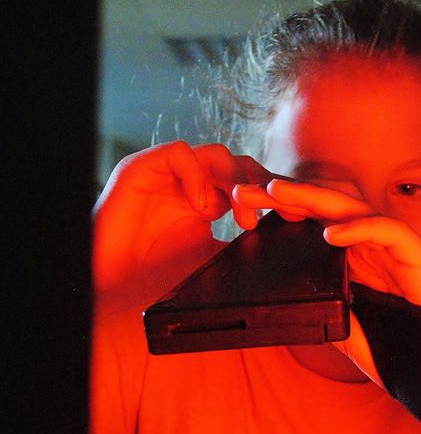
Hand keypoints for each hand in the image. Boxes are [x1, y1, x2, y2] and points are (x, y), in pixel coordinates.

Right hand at [93, 141, 272, 313]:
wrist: (110, 281)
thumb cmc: (155, 273)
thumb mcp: (211, 262)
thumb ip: (239, 250)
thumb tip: (281, 257)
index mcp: (209, 198)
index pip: (251, 182)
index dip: (274, 195)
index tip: (297, 217)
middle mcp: (193, 181)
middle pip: (241, 165)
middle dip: (264, 186)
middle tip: (280, 213)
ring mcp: (168, 172)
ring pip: (217, 155)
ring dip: (237, 182)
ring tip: (244, 217)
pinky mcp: (142, 168)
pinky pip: (179, 153)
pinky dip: (197, 177)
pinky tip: (205, 209)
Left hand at [233, 179, 420, 306]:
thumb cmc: (388, 333)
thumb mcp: (338, 320)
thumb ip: (316, 307)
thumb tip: (279, 309)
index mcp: (345, 248)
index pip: (308, 217)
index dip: (278, 207)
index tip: (241, 204)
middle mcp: (363, 237)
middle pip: (321, 204)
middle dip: (284, 194)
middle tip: (245, 190)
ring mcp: (386, 239)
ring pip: (348, 207)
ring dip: (313, 198)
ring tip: (279, 194)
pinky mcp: (409, 248)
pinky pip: (384, 229)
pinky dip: (358, 228)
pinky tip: (333, 233)